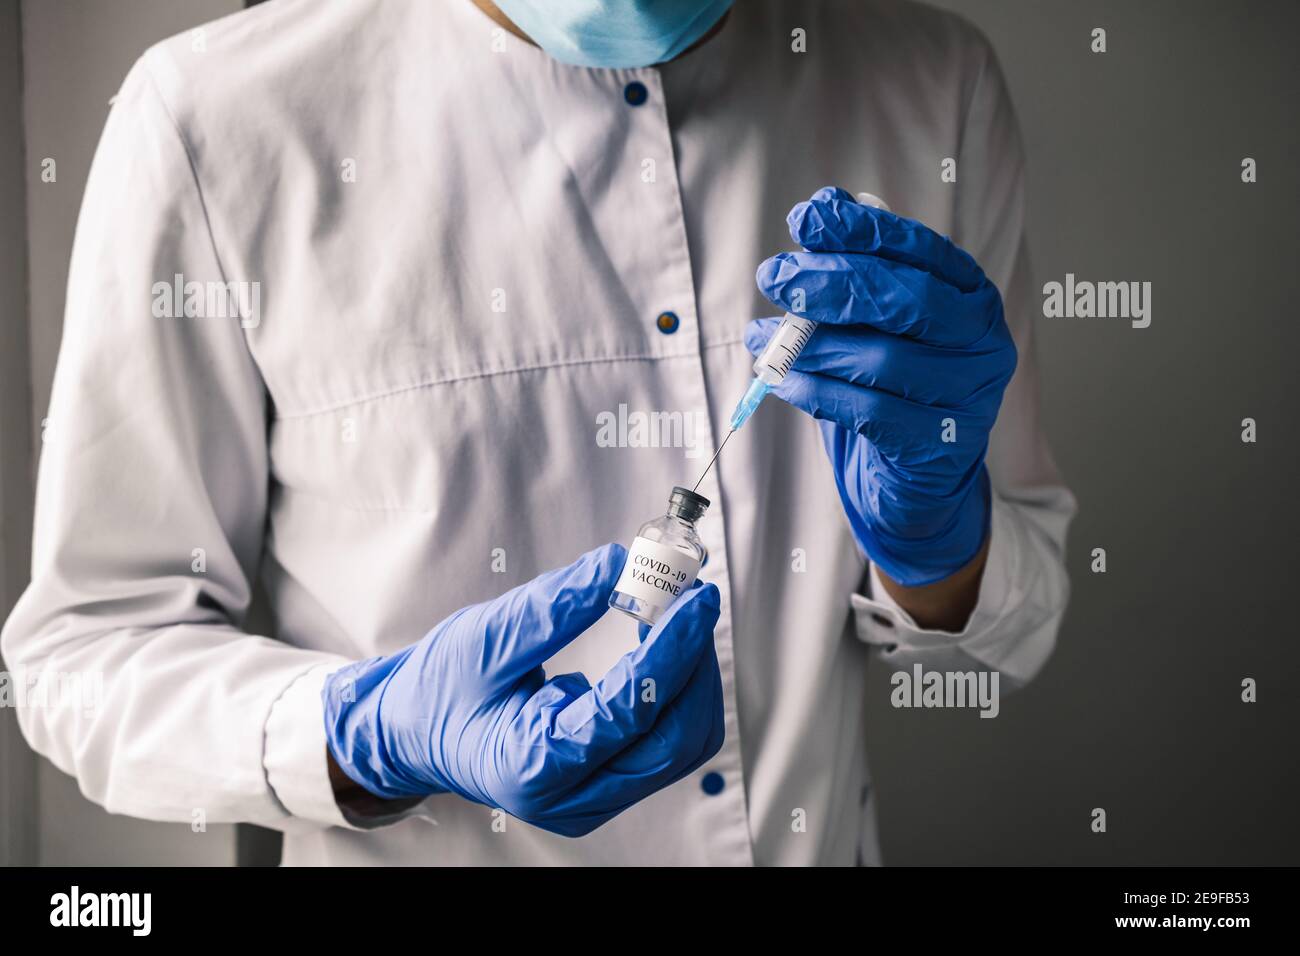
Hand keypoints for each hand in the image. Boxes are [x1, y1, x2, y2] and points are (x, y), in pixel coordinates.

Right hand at [322, 543, 723, 836]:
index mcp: (533, 767)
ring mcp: (595, 799)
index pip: (629, 713)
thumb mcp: (484, 638)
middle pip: (673, 739)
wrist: (415, 734)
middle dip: (692, 664)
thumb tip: (619, 566)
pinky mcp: (608, 784)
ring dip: (690, 678)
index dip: (671, 652)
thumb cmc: (439, 691)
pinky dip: (675, 692)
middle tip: (689, 599)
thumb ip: (554, 607)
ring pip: (680, 744)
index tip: (695, 599)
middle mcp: (572, 798)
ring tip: (674, 618)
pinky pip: (666, 741)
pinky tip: (657, 648)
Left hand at [747, 186, 1015, 587]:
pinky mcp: (939, 444)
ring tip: (762, 338)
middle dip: (831, 282)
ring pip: (881, 359)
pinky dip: (817, 391)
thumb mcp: (879, 323)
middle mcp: (982, 341)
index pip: (921, 251)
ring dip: (809, 344)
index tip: (806, 216)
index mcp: (972, 296)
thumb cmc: (896, 384)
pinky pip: (868, 411)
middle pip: (906, 300)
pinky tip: (783, 380)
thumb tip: (826, 204)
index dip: (863, 231)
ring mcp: (968, 395)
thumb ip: (861, 266)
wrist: (918, 476)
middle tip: (774, 275)